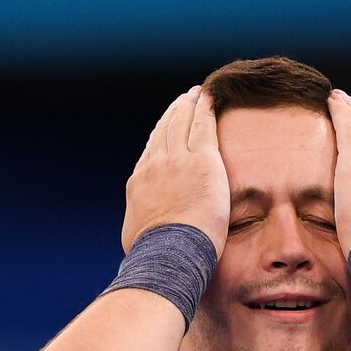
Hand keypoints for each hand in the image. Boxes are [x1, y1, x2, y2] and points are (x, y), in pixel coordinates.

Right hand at [121, 86, 229, 255]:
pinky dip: (206, 109)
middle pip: (164, 131)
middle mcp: (155, 165)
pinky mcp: (202, 161)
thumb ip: (145, 227)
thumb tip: (145, 235)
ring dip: (189, 106)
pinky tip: (210, 97)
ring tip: (196, 95)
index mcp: (140, 182)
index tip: (165, 128)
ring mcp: (177, 160)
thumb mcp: (140, 238)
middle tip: (183, 101)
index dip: (160, 136)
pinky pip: (204, 126)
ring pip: (182, 123)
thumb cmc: (157, 255)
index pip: (151, 152)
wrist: (168, 251)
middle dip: (174, 114)